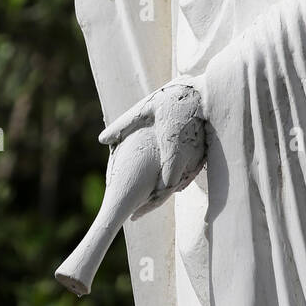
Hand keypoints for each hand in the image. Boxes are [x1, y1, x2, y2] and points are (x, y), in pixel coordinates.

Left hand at [99, 79, 205, 213]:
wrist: (205, 93)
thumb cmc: (172, 99)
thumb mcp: (146, 109)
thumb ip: (124, 125)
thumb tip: (101, 139)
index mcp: (172, 145)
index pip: (166, 182)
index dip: (153, 199)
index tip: (136, 209)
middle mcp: (188, 155)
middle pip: (173, 187)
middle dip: (154, 201)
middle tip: (136, 212)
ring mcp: (197, 157)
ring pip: (181, 182)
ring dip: (164, 192)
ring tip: (145, 203)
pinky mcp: (202, 155)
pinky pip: (188, 175)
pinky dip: (176, 182)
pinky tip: (161, 186)